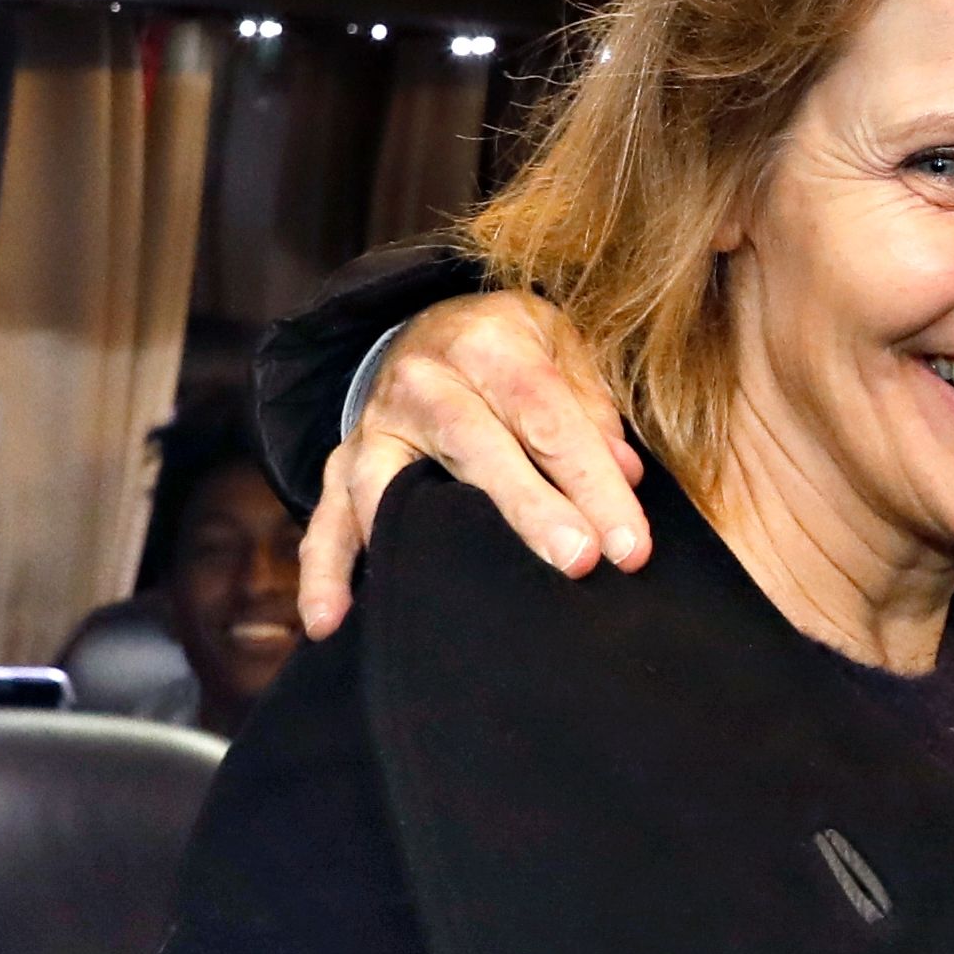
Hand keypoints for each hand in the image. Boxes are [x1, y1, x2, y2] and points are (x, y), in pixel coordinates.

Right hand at [294, 289, 648, 631]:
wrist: (432, 330)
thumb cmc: (515, 353)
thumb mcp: (562, 351)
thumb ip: (592, 411)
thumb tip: (623, 474)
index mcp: (487, 344)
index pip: (546, 416)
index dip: (592, 482)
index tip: (629, 546)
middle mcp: (423, 382)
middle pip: (476, 447)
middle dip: (529, 510)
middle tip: (578, 563)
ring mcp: (376, 426)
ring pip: (391, 487)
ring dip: (419, 545)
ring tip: (450, 601)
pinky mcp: (343, 466)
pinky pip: (325, 520)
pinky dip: (323, 572)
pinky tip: (330, 622)